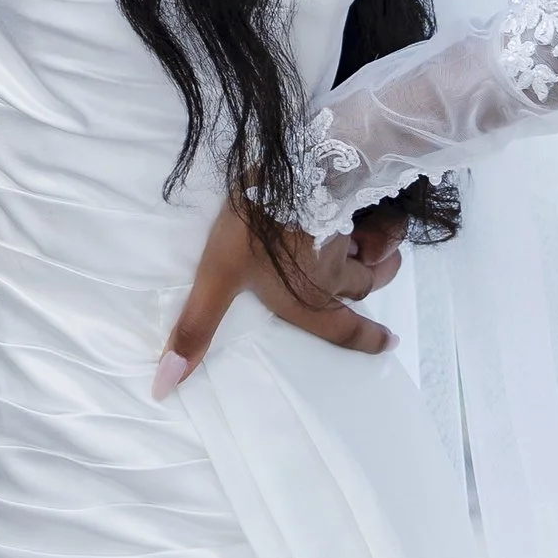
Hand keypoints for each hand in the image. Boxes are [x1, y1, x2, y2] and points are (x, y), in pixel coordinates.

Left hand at [151, 199, 400, 397]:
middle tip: (366, 272)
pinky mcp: (356, 202)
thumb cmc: (255, 231)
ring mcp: (349, 236)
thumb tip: (168, 385)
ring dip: (379, 256)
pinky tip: (366, 211)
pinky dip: (382, 224)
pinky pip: (385, 220)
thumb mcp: (217, 277)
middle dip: (369, 283)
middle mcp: (335, 273)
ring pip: (377, 255)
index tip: (389, 341)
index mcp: (308, 299)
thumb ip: (198, 326)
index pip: (343, 329)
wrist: (289, 172)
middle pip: (365, 286)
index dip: (366, 338)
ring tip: (368, 248)